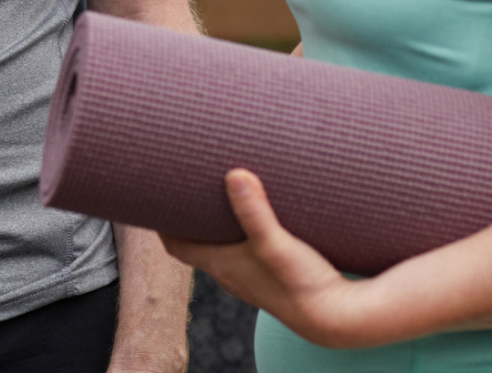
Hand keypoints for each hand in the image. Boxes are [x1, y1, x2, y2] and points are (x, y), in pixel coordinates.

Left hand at [162, 169, 368, 348]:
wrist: (338, 318)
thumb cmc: (301, 284)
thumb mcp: (275, 243)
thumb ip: (254, 211)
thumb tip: (234, 173)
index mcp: (220, 265)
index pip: (175, 245)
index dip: (161, 221)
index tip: (153, 194)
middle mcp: (230, 272)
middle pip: (195, 241)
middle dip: (187, 215)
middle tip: (184, 181)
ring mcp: (250, 276)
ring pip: (220, 245)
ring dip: (214, 222)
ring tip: (216, 190)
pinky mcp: (272, 275)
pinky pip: (244, 248)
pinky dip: (239, 230)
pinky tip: (254, 214)